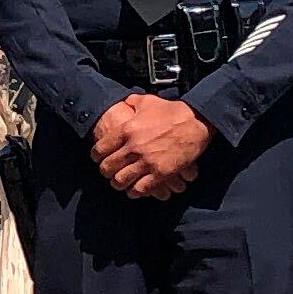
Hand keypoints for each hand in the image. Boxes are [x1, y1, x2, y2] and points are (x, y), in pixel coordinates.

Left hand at [94, 95, 209, 197]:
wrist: (196, 122)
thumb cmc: (173, 111)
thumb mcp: (148, 101)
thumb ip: (132, 102)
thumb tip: (124, 102)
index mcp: (126, 129)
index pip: (101, 149)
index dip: (97, 156)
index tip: (98, 159)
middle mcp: (133, 147)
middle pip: (108, 167)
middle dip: (106, 172)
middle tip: (108, 173)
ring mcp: (147, 162)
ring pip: (121, 181)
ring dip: (118, 184)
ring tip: (119, 183)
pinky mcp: (161, 173)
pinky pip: (140, 189)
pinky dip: (135, 192)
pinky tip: (134, 191)